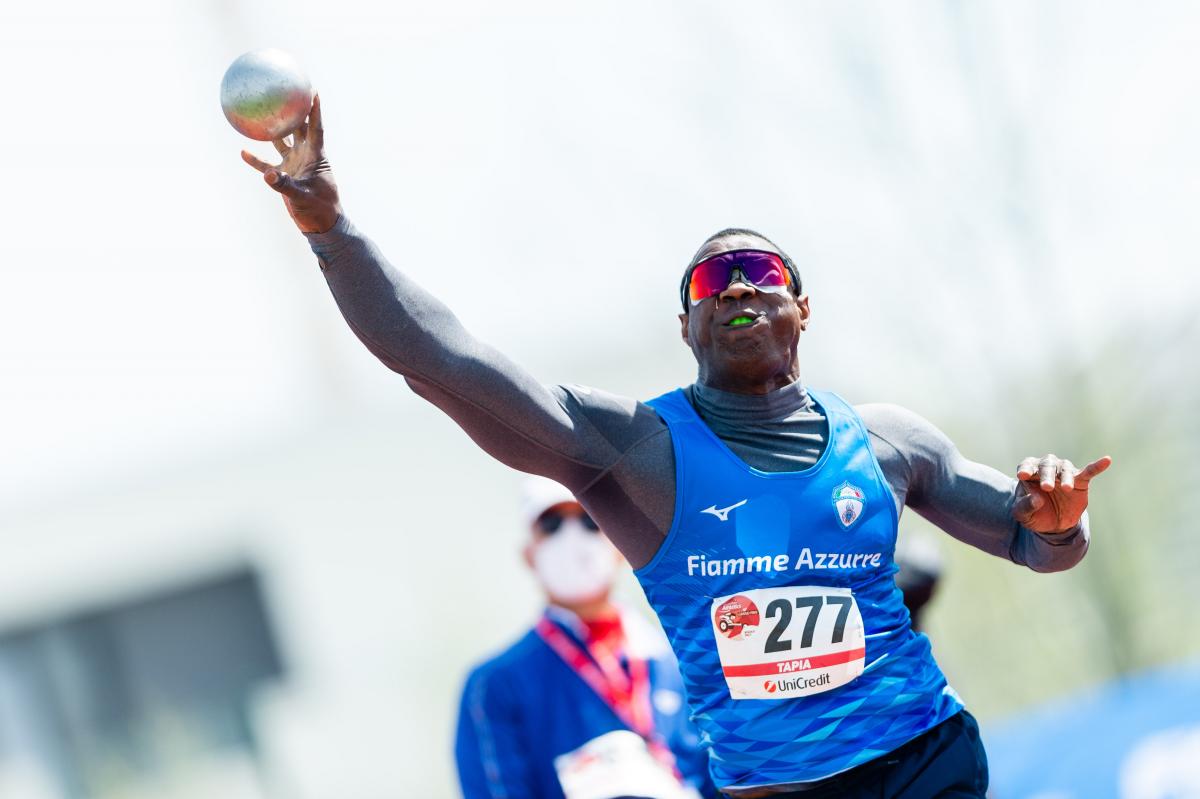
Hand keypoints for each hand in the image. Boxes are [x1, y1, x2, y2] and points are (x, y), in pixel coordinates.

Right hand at [240, 94, 341, 233]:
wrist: (321, 226)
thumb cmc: (320, 211)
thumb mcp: (302, 197)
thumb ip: (284, 185)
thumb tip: (267, 175)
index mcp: (315, 157)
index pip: (316, 128)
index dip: (315, 110)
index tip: (312, 90)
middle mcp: (305, 156)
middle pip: (298, 128)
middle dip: (293, 111)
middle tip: (285, 92)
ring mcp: (294, 165)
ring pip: (282, 142)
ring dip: (273, 130)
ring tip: (261, 113)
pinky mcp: (285, 177)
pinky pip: (267, 165)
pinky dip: (257, 160)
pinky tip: (243, 152)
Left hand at [1012, 454, 1111, 533]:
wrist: (1053, 524)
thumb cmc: (1033, 513)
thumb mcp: (1023, 514)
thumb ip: (1026, 506)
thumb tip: (1036, 499)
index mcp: (1029, 472)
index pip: (1026, 465)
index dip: (1025, 469)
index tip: (1022, 476)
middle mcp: (1047, 468)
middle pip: (1046, 466)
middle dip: (1047, 476)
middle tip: (1047, 488)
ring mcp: (1064, 472)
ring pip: (1065, 469)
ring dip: (1066, 478)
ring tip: (1067, 489)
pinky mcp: (1080, 480)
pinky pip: (1089, 471)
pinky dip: (1097, 466)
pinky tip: (1106, 460)